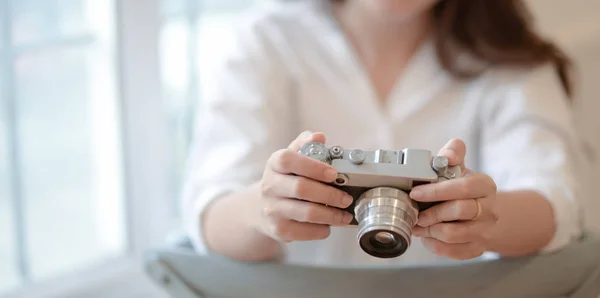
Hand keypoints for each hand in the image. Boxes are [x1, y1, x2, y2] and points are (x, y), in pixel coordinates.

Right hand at [254, 131, 353, 242]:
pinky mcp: (278, 229)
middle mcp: (269, 186)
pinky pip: (305, 232)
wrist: (258, 208)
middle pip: (301, 189)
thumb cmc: (283, 180)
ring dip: (331, 215)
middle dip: (330, 194)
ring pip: (307, 213)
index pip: (289, 160)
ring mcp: (272, 210)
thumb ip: (305, 145)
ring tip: (345, 214)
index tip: (334, 173)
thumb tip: (319, 136)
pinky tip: (328, 225)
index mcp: (274, 164)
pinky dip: (321, 230)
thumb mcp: (290, 159)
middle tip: (346, 198)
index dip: (313, 166)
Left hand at [410, 139, 498, 259]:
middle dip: (432, 213)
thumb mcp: (459, 167)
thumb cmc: (462, 187)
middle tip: (416, 214)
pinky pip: (454, 252)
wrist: (482, 212)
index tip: (415, 193)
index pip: (463, 187)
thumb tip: (448, 155)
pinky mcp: (478, 248)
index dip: (436, 191)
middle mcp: (490, 209)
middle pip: (459, 211)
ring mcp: (486, 231)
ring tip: (419, 225)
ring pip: (454, 234)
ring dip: (431, 230)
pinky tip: (428, 237)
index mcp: (485, 186)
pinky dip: (436, 246)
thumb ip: (453, 153)